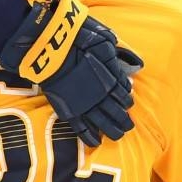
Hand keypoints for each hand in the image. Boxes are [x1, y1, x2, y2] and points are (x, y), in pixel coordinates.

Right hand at [0, 0, 142, 146]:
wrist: (50, 46)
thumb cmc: (77, 38)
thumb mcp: (104, 40)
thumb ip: (116, 53)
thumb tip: (131, 62)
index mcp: (110, 76)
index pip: (123, 92)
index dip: (127, 99)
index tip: (128, 102)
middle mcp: (101, 93)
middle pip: (117, 110)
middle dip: (124, 119)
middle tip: (128, 125)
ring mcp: (85, 102)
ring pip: (103, 121)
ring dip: (113, 129)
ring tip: (118, 135)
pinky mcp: (68, 108)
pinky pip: (81, 126)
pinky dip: (89, 136)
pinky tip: (96, 142)